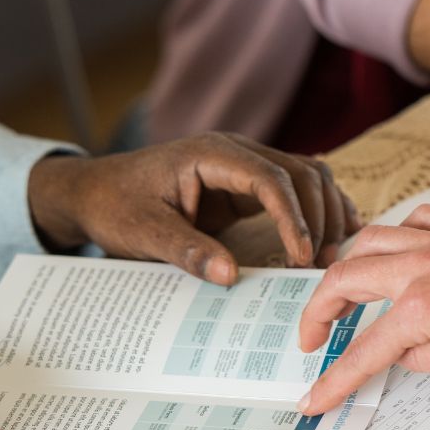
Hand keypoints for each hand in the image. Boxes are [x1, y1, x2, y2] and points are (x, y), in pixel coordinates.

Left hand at [27, 132, 360, 284]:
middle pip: (300, 172)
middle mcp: (234, 153)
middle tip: (320, 265)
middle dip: (318, 216)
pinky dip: (319, 210)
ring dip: (326, 212)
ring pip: (307, 177)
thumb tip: (230, 276)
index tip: (302, 255)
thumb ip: (186, 251)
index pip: (268, 177)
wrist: (96, 192)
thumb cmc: (114, 206)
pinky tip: (334, 236)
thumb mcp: (142, 232)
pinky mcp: (247, 187)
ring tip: (332, 255)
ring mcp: (244, 166)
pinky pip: (296, 190)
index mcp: (209, 155)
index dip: (292, 216)